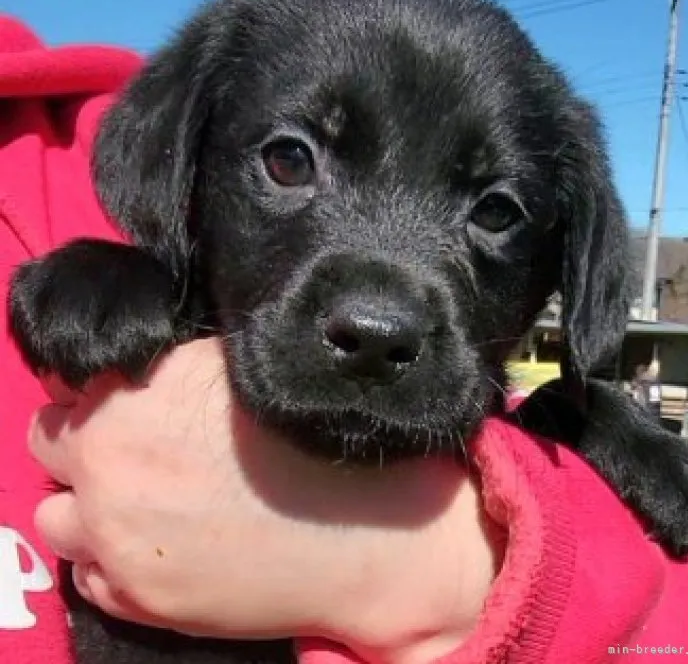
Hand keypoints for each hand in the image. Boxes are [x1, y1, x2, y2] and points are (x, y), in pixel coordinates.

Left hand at [30, 338, 494, 659]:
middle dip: (86, 440)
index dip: (102, 392)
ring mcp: (116, 536)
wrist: (362, 530)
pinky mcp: (136, 597)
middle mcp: (110, 462)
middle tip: (133, 448)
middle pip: (49, 442)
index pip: (70, 386)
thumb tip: (138, 366)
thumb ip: (174, 366)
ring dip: (88, 503)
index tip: (127, 401)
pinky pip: (87, 573)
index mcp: (135, 396)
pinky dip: (110, 557)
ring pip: (56, 515)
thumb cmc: (313, 442)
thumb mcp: (242, 372)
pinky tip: (160, 544)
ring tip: (140, 501)